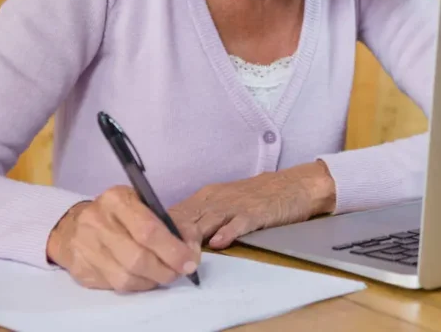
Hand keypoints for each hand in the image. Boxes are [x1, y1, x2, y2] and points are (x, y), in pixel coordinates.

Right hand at [46, 186, 201, 292]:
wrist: (72, 226)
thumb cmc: (117, 215)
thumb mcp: (142, 204)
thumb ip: (170, 223)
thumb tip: (192, 250)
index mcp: (116, 199)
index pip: (148, 230)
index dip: (173, 249)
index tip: (190, 261)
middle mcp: (97, 222)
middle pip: (138, 258)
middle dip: (166, 269)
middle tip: (180, 272)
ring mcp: (86, 248)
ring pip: (127, 277)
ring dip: (153, 280)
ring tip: (164, 274)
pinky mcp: (82, 270)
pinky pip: (116, 286)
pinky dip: (137, 285)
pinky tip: (145, 277)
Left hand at [171, 161, 336, 249]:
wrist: (294, 185)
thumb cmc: (257, 197)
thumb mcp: (224, 203)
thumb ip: (201, 218)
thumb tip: (173, 237)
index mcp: (207, 197)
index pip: (175, 213)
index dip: (160, 230)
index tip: (146, 246)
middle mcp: (217, 198)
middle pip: (186, 217)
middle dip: (171, 237)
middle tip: (158, 256)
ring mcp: (236, 204)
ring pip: (207, 220)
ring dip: (193, 237)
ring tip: (181, 255)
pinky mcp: (256, 211)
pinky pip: (239, 222)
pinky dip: (228, 231)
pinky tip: (219, 243)